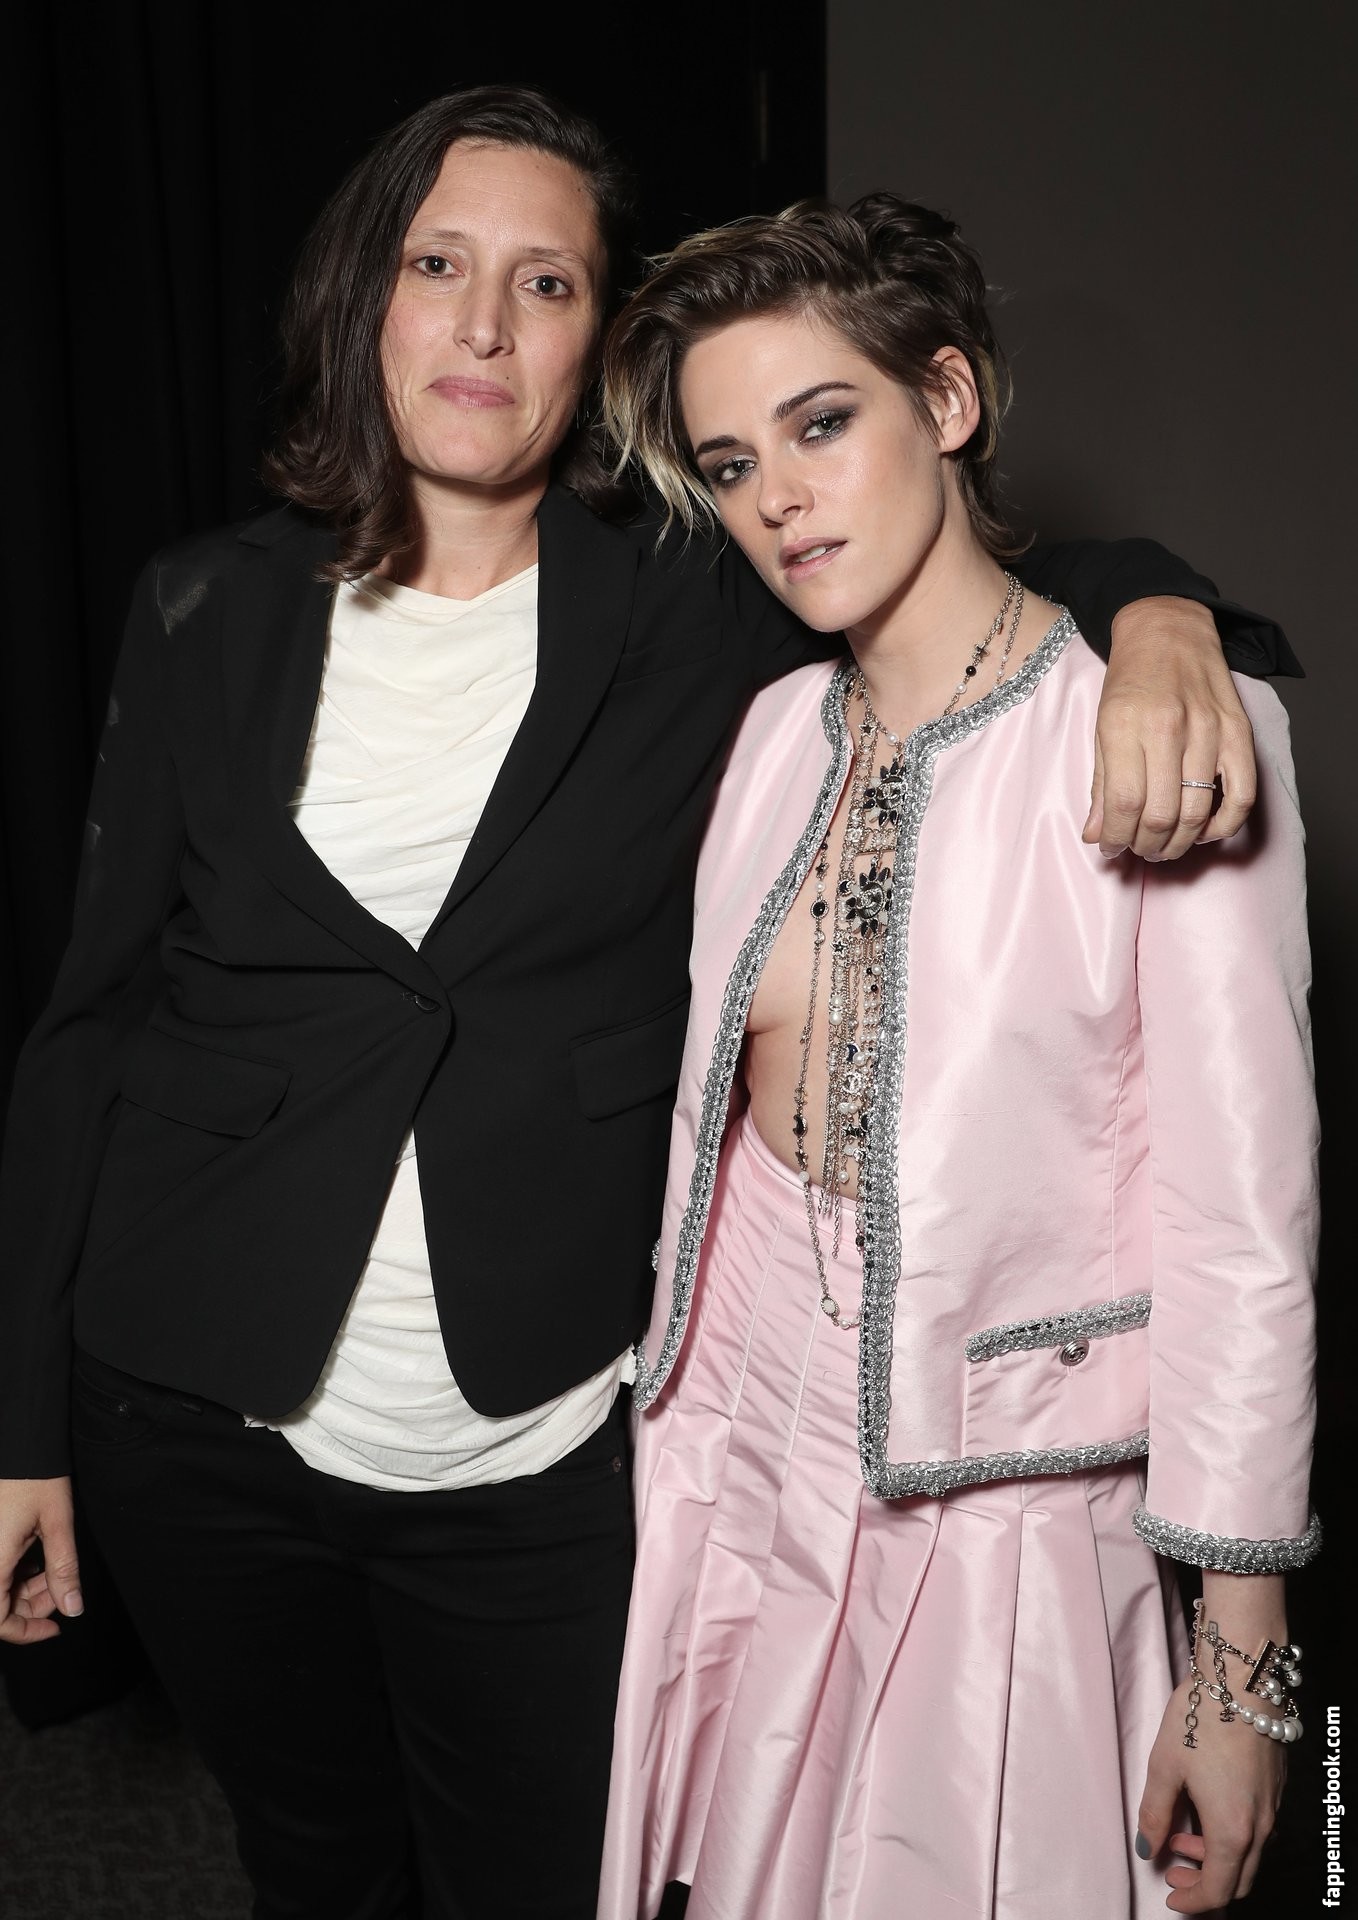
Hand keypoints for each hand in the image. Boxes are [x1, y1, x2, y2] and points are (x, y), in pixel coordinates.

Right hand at [0, 1477, 82, 1643]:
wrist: (19, 1437)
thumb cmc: (35, 1474)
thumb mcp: (57, 1523)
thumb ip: (63, 1569)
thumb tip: (72, 1607)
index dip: (25, 1630)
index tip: (55, 1627)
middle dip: (32, 1604)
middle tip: (63, 1589)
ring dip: (24, 1586)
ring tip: (55, 1569)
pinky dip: (14, 1570)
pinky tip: (36, 1557)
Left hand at [1085, 597, 1256, 860]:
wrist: (1169, 629)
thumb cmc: (1130, 680)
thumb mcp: (1101, 725)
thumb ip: (1100, 783)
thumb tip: (1096, 836)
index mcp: (1125, 725)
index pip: (1123, 803)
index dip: (1116, 838)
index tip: (1111, 848)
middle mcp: (1169, 727)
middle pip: (1160, 814)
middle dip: (1146, 846)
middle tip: (1138, 850)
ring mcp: (1209, 730)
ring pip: (1197, 812)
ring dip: (1179, 842)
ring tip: (1163, 846)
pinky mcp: (1239, 733)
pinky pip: (1242, 795)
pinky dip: (1224, 825)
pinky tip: (1204, 833)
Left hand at [1138, 1676, 1284, 1910]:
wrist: (1243, 1680)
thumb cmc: (1201, 1720)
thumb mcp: (1164, 1767)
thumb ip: (1154, 1813)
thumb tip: (1147, 1848)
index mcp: (1232, 1830)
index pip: (1218, 1889)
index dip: (1194, 1902)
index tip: (1171, 1898)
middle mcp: (1260, 1826)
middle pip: (1239, 1880)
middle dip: (1206, 1886)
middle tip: (1174, 1872)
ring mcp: (1272, 1807)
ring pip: (1250, 1855)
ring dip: (1218, 1859)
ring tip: (1182, 1835)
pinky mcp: (1275, 1788)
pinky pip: (1257, 1830)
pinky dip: (1233, 1837)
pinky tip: (1206, 1810)